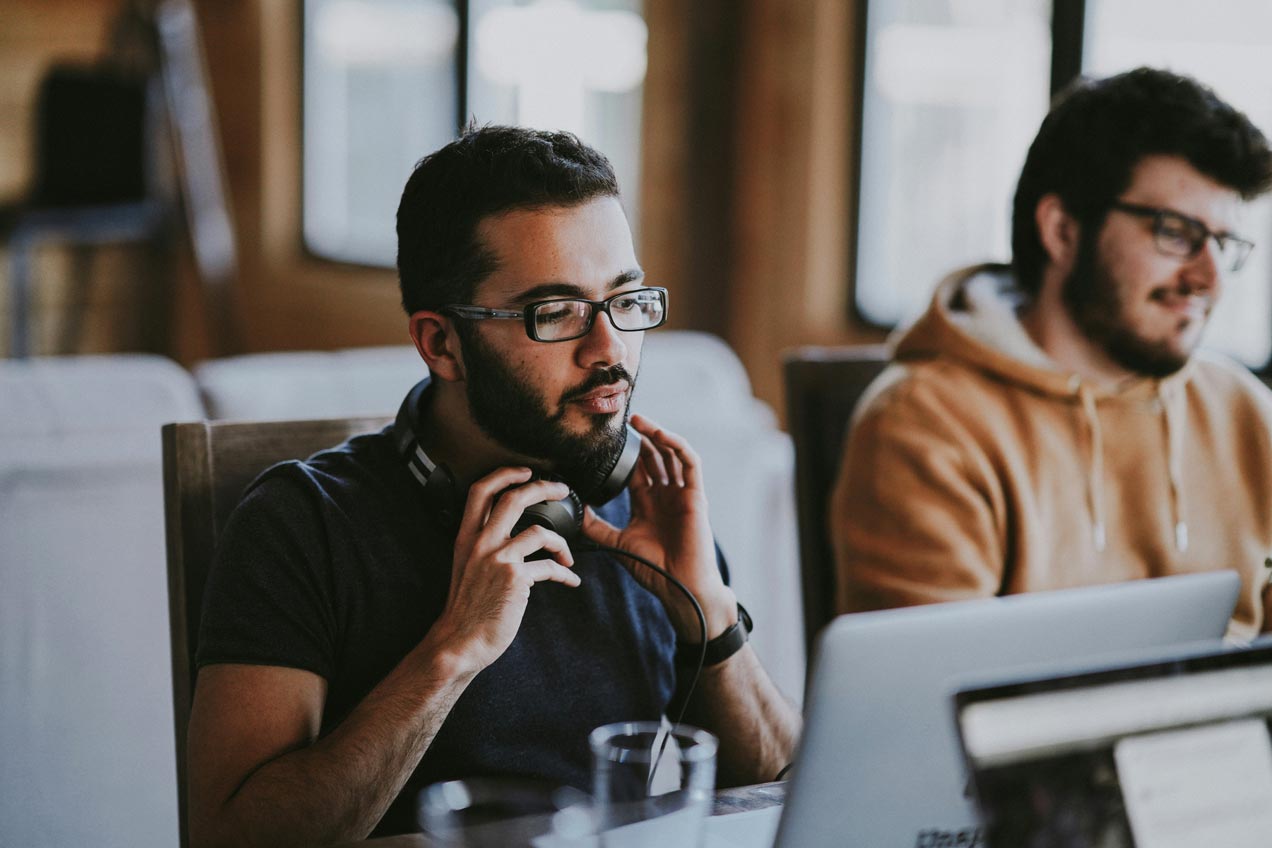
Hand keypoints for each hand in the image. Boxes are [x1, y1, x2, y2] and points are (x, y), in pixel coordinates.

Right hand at [424, 468, 579, 675]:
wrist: (460, 642)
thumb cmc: (467, 609)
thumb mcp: (466, 567)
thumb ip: (484, 547)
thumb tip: (514, 537)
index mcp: (467, 538)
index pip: (480, 491)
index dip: (504, 474)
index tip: (525, 471)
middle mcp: (480, 543)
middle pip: (513, 498)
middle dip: (543, 487)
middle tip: (561, 489)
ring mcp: (498, 559)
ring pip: (540, 531)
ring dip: (562, 543)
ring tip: (568, 555)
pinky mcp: (515, 578)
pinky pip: (549, 567)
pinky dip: (565, 574)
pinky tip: (570, 581)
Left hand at [583, 414, 736, 639]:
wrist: (680, 586)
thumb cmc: (654, 568)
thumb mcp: (617, 542)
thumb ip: (596, 526)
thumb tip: (574, 511)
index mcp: (648, 503)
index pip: (637, 469)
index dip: (625, 452)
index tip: (607, 438)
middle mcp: (665, 494)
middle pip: (654, 456)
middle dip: (640, 438)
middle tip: (623, 421)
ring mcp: (681, 493)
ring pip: (671, 454)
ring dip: (657, 435)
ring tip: (639, 421)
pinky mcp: (696, 495)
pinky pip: (690, 463)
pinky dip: (677, 446)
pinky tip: (660, 435)